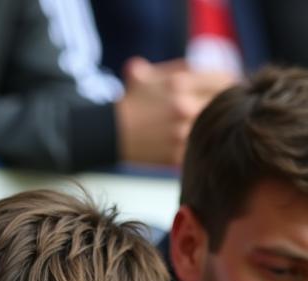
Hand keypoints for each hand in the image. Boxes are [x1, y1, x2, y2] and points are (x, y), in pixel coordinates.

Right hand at [115, 57, 236, 165]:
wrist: (108, 134)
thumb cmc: (127, 104)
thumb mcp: (144, 74)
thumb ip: (171, 67)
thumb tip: (196, 66)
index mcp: (180, 83)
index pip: (224, 79)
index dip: (231, 84)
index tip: (231, 91)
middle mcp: (184, 106)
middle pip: (223, 104)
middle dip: (225, 107)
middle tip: (226, 112)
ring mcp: (181, 132)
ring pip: (213, 128)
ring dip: (215, 129)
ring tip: (213, 130)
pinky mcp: (176, 154)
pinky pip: (199, 149)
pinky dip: (202, 147)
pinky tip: (200, 147)